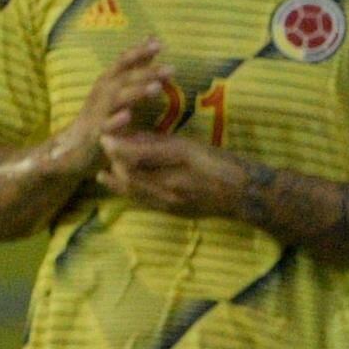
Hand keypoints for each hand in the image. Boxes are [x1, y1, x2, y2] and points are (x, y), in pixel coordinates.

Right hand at [58, 40, 168, 182]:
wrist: (75, 145)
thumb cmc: (102, 114)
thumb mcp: (119, 88)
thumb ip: (137, 66)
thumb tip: (151, 39)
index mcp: (108, 82)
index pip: (123, 62)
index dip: (139, 52)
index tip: (159, 43)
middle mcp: (102, 93)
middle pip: (124, 78)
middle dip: (146, 72)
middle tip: (172, 69)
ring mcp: (98, 112)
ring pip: (116, 99)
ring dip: (135, 92)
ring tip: (156, 88)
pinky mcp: (96, 133)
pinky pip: (105, 127)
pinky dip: (115, 121)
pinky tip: (127, 116)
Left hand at [99, 128, 247, 220]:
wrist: (245, 194)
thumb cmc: (222, 163)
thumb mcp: (192, 146)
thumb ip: (160, 143)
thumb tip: (130, 137)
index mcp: (178, 161)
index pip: (135, 155)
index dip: (116, 147)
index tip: (106, 137)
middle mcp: (172, 184)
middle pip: (129, 175)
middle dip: (114, 163)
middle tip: (107, 151)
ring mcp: (172, 202)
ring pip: (133, 191)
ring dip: (116, 181)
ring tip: (104, 172)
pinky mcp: (173, 212)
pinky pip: (144, 202)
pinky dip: (128, 193)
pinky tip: (120, 186)